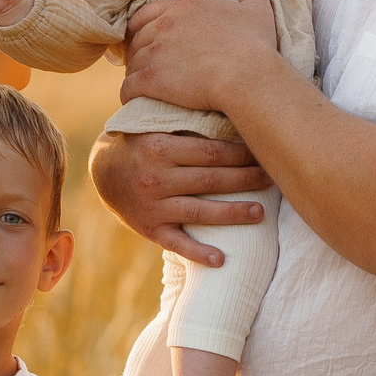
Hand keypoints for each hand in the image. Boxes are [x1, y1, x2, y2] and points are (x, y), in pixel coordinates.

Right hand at [88, 133, 271, 268]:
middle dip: (247, 179)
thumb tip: (235, 116)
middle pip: (212, 180)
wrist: (103, 170)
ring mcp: (152, 205)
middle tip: (272, 178)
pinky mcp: (149, 228)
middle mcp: (156, 177)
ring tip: (260, 213)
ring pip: (201, 212)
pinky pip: (176, 243)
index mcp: (160, 147)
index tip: (264, 152)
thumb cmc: (142, 142)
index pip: (212, 151)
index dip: (243, 154)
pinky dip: (198, 253)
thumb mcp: (158, 126)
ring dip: (233, 213)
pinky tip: (221, 259)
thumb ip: (189, 125)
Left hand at [122, 0, 282, 119]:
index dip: (141, 27)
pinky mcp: (152, 79)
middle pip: (137, 39)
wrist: (248, 76)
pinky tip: (133, 99)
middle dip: (137, 51)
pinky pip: (129, 86)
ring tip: (141, 84)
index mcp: (182, 8)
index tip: (143, 37)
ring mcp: (156, 52)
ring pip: (132, 63)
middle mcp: (164, 26)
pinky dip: (129, 93)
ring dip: (134, 73)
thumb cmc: (254, 44)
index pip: (146, 13)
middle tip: (144, 64)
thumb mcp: (256, 9)